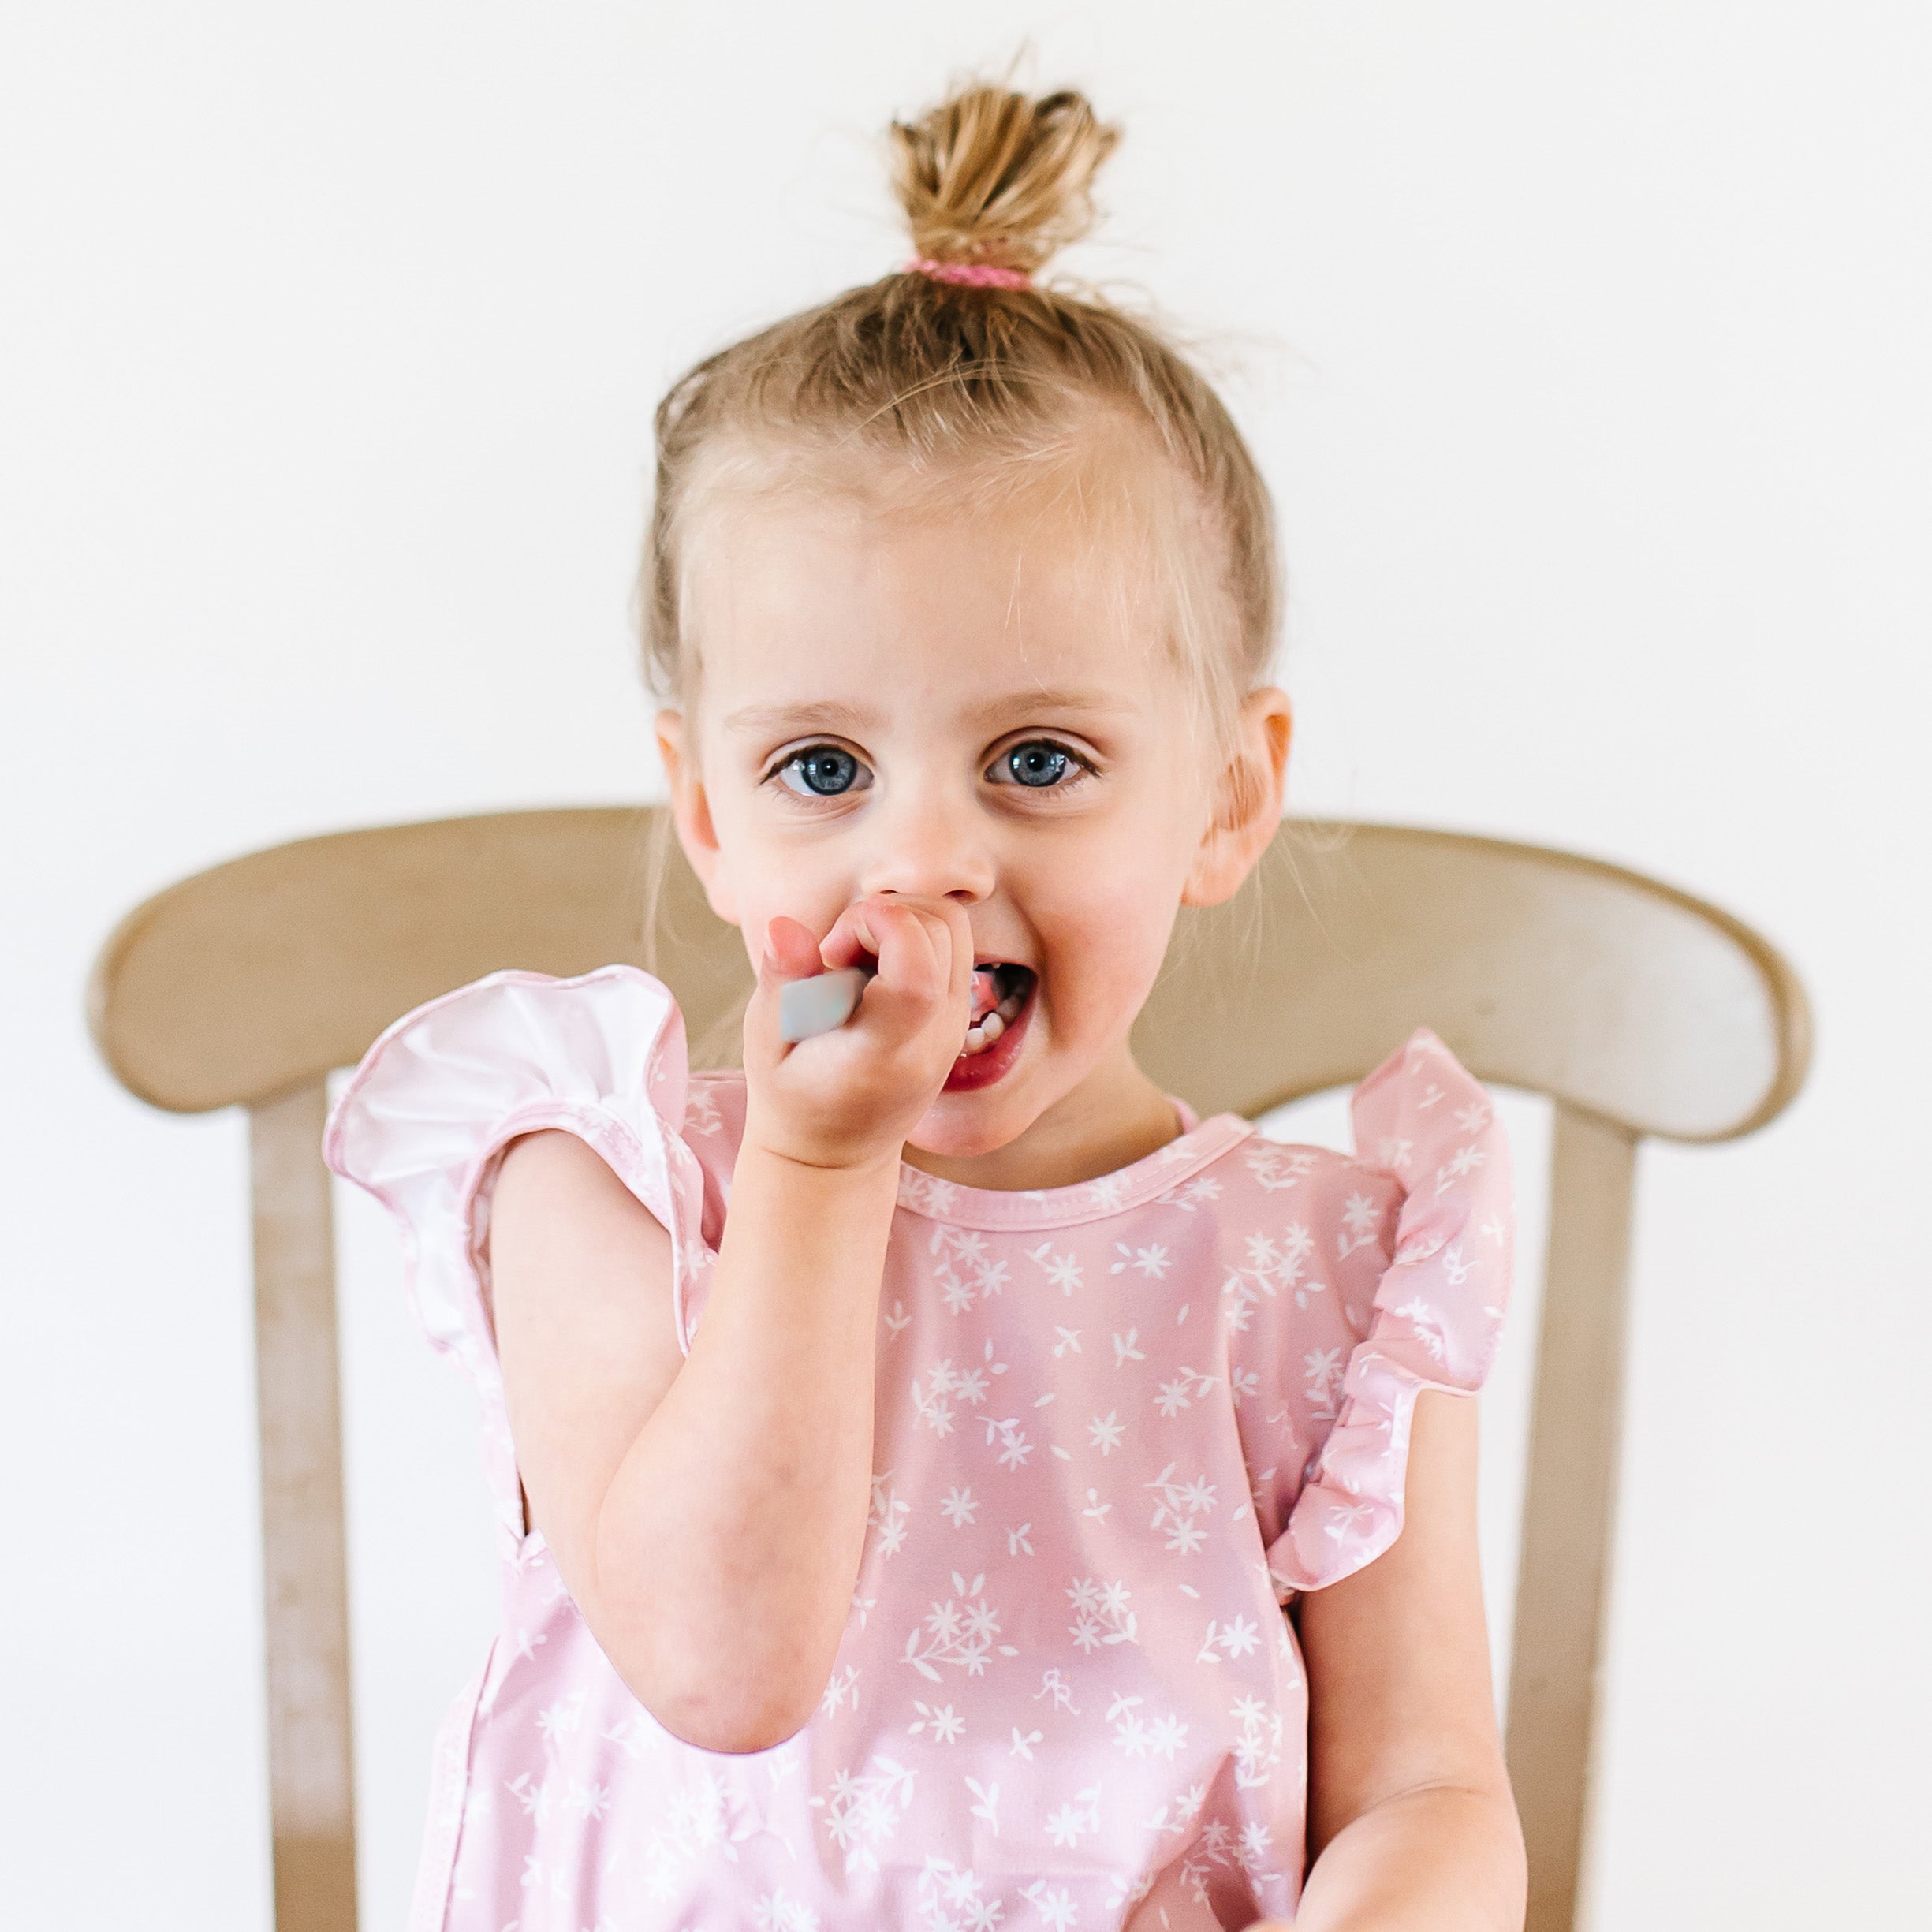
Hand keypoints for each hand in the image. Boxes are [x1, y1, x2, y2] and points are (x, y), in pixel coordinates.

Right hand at [742, 893, 973, 1171]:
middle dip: (884, 916)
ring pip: (955, 927)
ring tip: (857, 957)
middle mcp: (935, 1038)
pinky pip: (954, 943)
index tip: (833, 947)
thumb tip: (784, 926)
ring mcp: (956, 1026)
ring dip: (902, 920)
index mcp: (885, 1053)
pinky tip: (874, 966)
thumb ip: (781, 983)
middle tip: (839, 954)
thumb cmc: (792, 1094)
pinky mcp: (959, 1013)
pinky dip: (915, 932)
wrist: (836, 1152)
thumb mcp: (767, 1044)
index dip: (880, 928)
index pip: (918, 973)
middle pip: (943, 930)